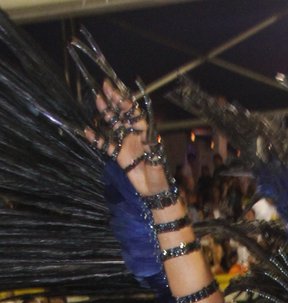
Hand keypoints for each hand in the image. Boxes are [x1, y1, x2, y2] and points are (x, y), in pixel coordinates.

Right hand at [86, 79, 169, 196]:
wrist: (154, 191)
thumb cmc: (160, 176)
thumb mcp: (157, 161)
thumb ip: (152, 148)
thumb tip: (151, 134)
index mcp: (145, 134)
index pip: (135, 115)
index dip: (127, 104)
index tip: (118, 94)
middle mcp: (134, 135)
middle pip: (123, 115)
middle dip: (115, 101)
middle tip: (105, 86)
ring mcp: (125, 144)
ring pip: (114, 125)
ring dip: (106, 113)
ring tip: (98, 99)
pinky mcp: (119, 155)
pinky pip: (105, 144)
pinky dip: (97, 138)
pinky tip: (87, 131)